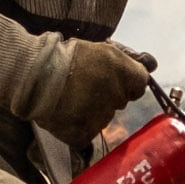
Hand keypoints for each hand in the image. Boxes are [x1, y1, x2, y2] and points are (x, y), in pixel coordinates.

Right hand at [0, 18, 158, 140]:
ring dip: (92, 110)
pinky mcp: (83, 134)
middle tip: (84, 85)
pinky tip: (65, 113)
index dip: (126, 81)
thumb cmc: (66, 56)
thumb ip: (128, 58)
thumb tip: (153, 64)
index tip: (109, 78)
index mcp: (122, 72)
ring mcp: (100, 117)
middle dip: (108, 95)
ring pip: (104, 118)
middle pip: (120, 101)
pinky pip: (87, 134)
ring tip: (70, 97)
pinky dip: (78, 127)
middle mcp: (115, 95)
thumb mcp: (101, 49)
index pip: (140, 83)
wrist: (32, 74)